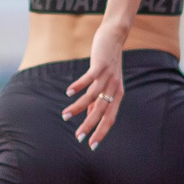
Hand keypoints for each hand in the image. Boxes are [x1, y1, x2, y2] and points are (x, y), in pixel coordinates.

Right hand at [61, 25, 126, 148]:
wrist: (114, 37)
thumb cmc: (109, 62)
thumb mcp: (106, 83)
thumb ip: (98, 99)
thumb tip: (89, 115)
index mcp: (118, 95)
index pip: (110, 118)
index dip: (101, 132)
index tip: (91, 145)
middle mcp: (115, 88)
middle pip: (101, 111)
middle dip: (89, 126)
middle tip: (78, 137)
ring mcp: (108, 76)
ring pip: (92, 97)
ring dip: (77, 107)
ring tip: (65, 115)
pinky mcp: (100, 65)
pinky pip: (88, 79)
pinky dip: (78, 86)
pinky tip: (68, 92)